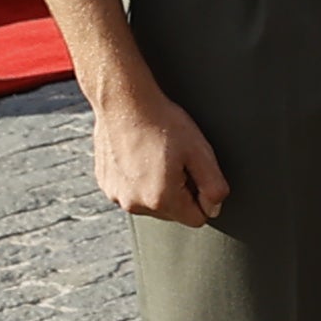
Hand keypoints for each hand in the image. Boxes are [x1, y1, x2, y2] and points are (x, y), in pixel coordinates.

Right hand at [91, 82, 230, 223]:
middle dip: (180, 191)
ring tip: (156, 156)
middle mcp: (135, 204)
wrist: (124, 102)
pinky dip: (139, 179)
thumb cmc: (162, 123)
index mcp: (161, 199)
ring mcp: (116, 195)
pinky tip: (140, 156)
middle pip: (173, 212)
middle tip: (175, 160)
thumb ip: (213, 186)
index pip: (196, 218)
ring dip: (158, 186)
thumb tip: (213, 209)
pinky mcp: (106, 184)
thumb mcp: (200, 152)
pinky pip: (132, 191)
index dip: (202, 196)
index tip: (194, 172)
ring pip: (151, 203)